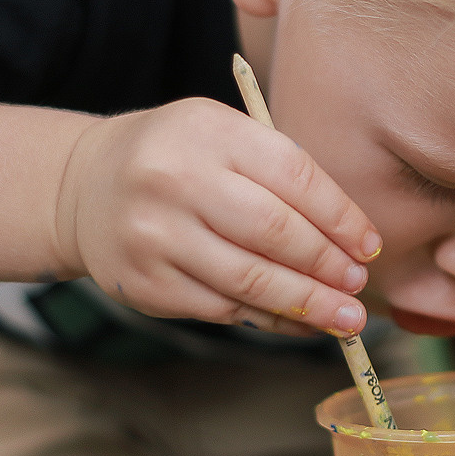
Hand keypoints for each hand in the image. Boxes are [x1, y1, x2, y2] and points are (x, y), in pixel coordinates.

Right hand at [53, 98, 379, 335]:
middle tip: (358, 285)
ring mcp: (155, 236)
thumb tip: (350, 240)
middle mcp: (175, 180)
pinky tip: (301, 323)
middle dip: (326, 265)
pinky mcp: (145, 284)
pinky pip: (222, 309)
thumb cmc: (178, 160)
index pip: (292, 176)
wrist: (86, 187)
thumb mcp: (221, 136)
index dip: (340, 217)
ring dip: (308, 304)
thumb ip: (279, 174)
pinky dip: (270, 320)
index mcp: (207, 132)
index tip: (368, 245)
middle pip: (274, 232)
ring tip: (346, 319)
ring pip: (250, 280)